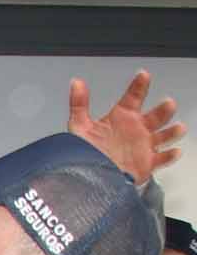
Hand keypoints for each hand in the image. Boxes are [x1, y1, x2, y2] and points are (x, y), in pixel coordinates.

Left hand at [68, 71, 183, 181]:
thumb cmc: (83, 152)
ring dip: (172, 131)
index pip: (134, 97)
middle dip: (164, 109)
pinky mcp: (146, 163)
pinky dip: (170, 155)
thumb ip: (79, 104)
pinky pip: (163, 158)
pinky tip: (175, 151)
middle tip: (167, 104)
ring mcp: (143, 145)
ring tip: (178, 128)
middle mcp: (135, 129)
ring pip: (164, 135)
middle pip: (156, 115)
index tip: (143, 75)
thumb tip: (76, 83)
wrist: (85, 179)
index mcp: (121, 117)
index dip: (139, 85)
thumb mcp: (79, 126)